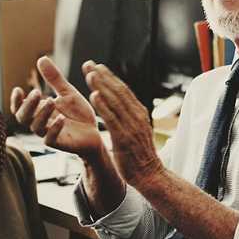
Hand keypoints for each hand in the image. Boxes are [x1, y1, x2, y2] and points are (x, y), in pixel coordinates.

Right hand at [11, 56, 101, 157]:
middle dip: (27, 105)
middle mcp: (40, 123)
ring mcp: (49, 134)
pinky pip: (51, 139)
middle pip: (23, 118)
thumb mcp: (67, 93)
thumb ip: (54, 79)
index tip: (18, 89)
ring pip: (36, 127)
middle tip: (37, 93)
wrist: (95, 132)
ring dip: (41, 114)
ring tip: (51, 101)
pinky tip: (61, 119)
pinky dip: (54, 128)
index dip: (16, 100)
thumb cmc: (78, 114)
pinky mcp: (61, 143)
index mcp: (39, 112)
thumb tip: (41, 58)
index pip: (20, 108)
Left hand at [83, 62, 162, 186]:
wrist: (149, 174)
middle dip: (103, 76)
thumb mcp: (137, 130)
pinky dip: (103, 106)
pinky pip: (112, 118)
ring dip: (102, 86)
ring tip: (90, 74)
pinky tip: (93, 96)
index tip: (97, 67)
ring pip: (115, 102)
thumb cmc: (140, 155)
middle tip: (89, 64)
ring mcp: (131, 126)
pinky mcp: (124, 138)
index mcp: (139, 113)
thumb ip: (129, 117)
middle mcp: (137, 116)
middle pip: (118, 91)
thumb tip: (119, 106)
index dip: (109, 77)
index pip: (123, 90)